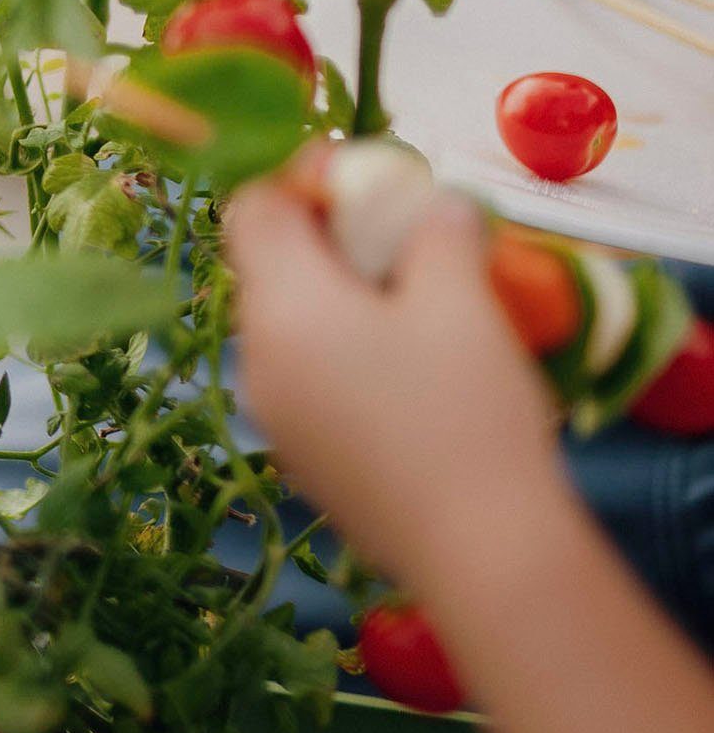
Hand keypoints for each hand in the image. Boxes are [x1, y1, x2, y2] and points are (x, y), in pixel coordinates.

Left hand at [221, 179, 568, 591]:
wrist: (480, 553)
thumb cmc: (465, 413)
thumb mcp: (461, 302)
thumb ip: (439, 236)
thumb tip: (436, 206)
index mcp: (278, 306)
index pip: (251, 208)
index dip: (300, 180)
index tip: (364, 182)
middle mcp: (254, 356)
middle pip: (266, 266)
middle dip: (327, 240)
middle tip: (402, 238)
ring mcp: (272, 415)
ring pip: (288, 325)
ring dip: (339, 298)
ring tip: (417, 302)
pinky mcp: (302, 458)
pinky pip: (307, 378)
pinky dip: (344, 352)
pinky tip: (412, 369)